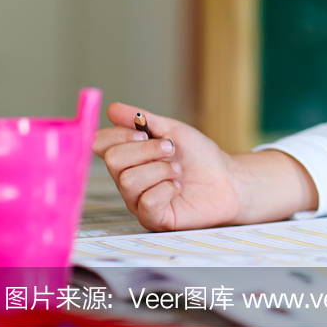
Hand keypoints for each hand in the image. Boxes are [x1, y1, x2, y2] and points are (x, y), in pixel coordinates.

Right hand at [94, 103, 243, 230]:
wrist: (227, 179)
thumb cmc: (200, 157)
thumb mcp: (173, 130)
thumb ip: (143, 119)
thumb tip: (112, 108)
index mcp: (129, 157)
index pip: (99, 143)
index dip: (118, 134)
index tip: (143, 132)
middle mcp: (127, 179)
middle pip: (113, 160)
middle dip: (147, 149)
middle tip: (170, 150)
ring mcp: (137, 200)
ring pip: (129, 181)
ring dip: (161, 169)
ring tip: (178, 171)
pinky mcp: (152, 218)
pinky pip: (147, 202)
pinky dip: (167, 189)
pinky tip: (178, 188)